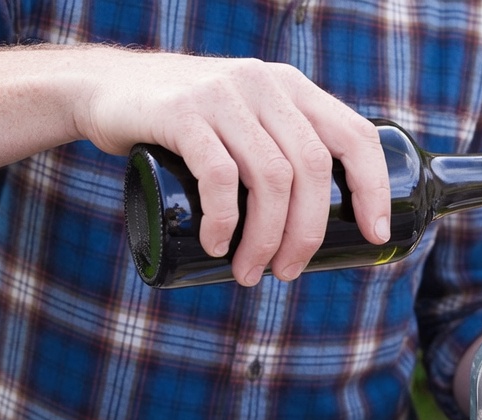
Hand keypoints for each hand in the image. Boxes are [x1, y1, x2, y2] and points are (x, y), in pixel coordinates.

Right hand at [79, 49, 391, 285]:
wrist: (105, 91)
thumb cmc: (182, 126)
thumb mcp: (242, 123)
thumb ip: (277, 150)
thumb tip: (317, 226)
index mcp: (292, 88)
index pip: (355, 135)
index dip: (373, 188)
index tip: (375, 235)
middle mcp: (264, 84)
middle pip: (311, 169)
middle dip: (307, 233)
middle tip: (287, 273)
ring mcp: (224, 94)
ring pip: (270, 178)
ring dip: (265, 238)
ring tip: (249, 273)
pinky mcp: (182, 111)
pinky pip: (220, 175)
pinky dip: (224, 220)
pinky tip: (217, 246)